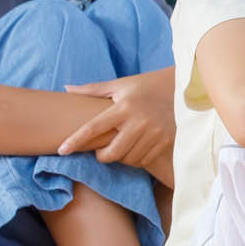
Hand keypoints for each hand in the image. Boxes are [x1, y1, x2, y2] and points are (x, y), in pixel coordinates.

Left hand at [60, 66, 177, 186]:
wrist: (182, 89)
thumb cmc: (145, 87)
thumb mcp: (120, 85)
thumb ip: (93, 90)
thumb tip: (66, 89)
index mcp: (124, 106)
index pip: (93, 128)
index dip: (75, 140)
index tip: (62, 150)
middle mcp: (139, 121)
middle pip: (111, 153)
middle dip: (102, 156)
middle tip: (101, 151)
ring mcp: (154, 133)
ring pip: (128, 159)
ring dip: (121, 157)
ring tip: (122, 145)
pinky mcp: (166, 142)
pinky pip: (143, 160)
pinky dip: (136, 158)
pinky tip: (136, 147)